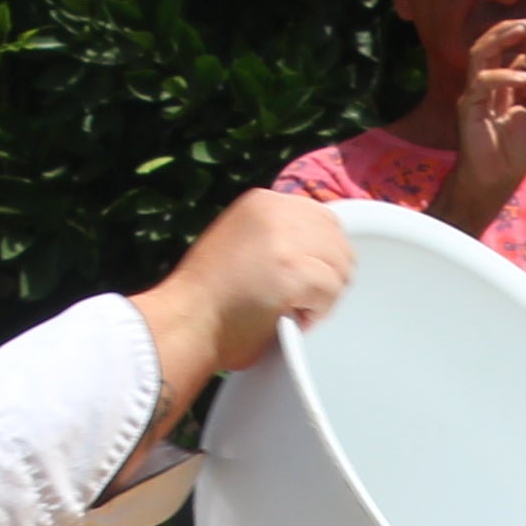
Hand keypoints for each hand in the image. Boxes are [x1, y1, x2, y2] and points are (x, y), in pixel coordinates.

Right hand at [134, 189, 355, 429]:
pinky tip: (292, 319)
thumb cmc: (208, 298)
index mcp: (263, 202)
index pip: (322, 219)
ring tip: (292, 309)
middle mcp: (276, 212)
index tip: (301, 279)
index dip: (320, 254)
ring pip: (340, 266)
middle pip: (337, 241)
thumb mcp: (239, 241)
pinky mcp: (294, 271)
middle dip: (327, 274)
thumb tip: (315, 251)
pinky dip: (319, 312)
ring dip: (324, 295)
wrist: (184, 322)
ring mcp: (286, 240)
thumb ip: (273, 236)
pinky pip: (332, 291)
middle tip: (299, 300)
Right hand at [446, 24, 525, 219]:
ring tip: (522, 33)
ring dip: (500, 40)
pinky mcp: (468, 106)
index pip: (508, 55)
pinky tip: (524, 77)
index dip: (524, 42)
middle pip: (489, 46)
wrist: (494, 181)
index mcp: (500, 87)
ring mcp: (474, 94)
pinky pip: (482, 82)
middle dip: (508, 30)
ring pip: (479, 54)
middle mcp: (484, 85)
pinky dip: (503, 76)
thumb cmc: (514, 154)